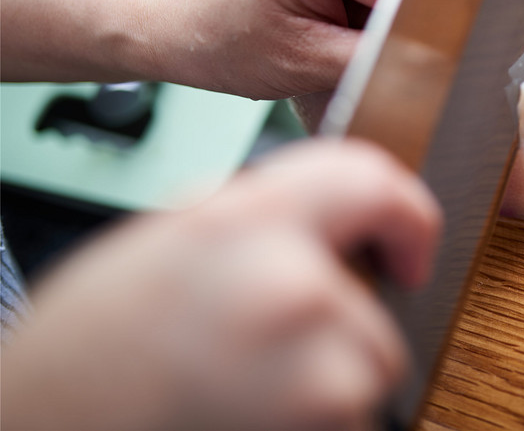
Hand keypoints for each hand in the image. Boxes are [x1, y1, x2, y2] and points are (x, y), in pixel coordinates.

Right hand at [0, 139, 441, 430]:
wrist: (51, 422)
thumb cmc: (96, 344)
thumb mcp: (176, 238)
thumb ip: (264, 219)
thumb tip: (337, 225)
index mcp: (246, 219)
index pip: (372, 180)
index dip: (405, 215)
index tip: (409, 249)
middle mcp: (287, 282)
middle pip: (375, 310)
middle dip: (343, 334)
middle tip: (273, 349)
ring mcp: (311, 361)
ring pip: (369, 370)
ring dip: (328, 385)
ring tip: (247, 384)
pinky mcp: (319, 421)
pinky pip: (353, 417)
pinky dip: (317, 422)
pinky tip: (250, 412)